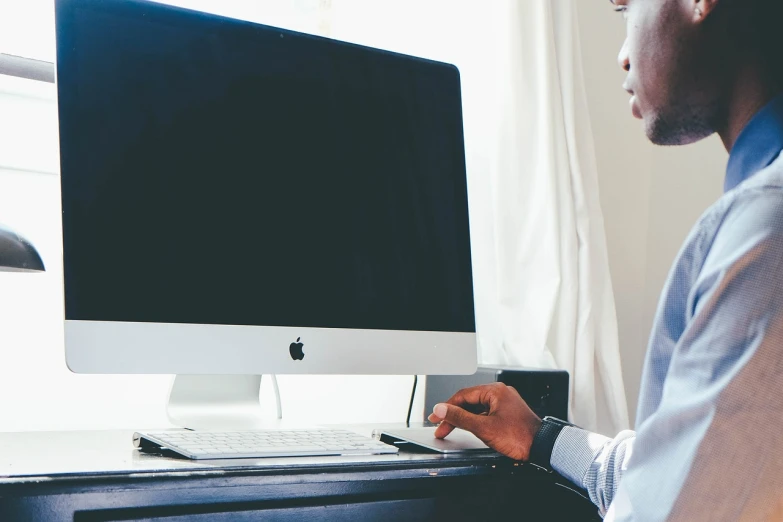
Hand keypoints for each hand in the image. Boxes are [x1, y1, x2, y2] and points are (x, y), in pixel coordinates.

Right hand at [427, 382, 541, 461]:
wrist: (543, 447)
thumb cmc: (520, 436)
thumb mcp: (484, 427)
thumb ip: (460, 417)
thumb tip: (442, 409)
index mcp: (495, 391)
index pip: (463, 395)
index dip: (446, 407)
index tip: (436, 417)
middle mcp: (500, 393)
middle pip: (469, 401)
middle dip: (453, 414)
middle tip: (440, 425)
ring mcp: (504, 403)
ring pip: (477, 408)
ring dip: (463, 419)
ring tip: (451, 428)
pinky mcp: (507, 413)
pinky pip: (486, 413)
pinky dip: (475, 421)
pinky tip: (468, 429)